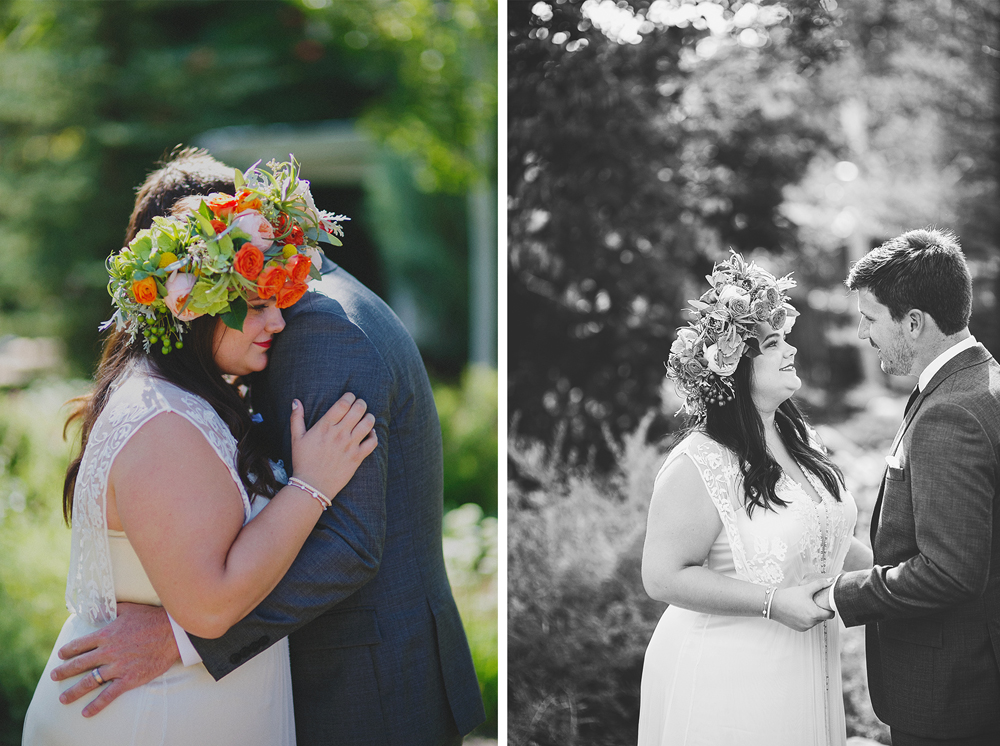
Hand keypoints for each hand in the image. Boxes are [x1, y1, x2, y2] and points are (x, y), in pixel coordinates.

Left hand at [50, 603, 178, 717]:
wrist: (173, 633)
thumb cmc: (152, 618)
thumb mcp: (130, 609)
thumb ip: (112, 608)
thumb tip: (99, 605)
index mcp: (106, 634)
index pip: (80, 644)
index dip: (68, 651)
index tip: (61, 655)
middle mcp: (108, 652)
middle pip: (79, 664)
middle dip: (64, 672)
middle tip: (54, 676)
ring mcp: (118, 666)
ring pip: (89, 682)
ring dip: (74, 692)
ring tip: (63, 699)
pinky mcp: (129, 679)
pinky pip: (109, 695)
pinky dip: (96, 705)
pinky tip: (86, 712)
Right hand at [290, 393, 377, 499]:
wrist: (311, 486)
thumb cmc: (303, 461)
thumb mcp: (296, 438)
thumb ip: (296, 418)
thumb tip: (296, 401)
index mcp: (325, 427)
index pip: (343, 403)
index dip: (350, 396)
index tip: (350, 397)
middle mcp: (339, 434)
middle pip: (358, 409)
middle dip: (361, 403)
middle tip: (360, 405)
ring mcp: (349, 446)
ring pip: (368, 423)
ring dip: (369, 417)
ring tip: (366, 417)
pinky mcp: (357, 457)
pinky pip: (373, 442)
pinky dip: (374, 435)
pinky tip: (370, 434)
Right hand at [769, 578, 834, 631]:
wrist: (773, 604)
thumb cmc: (789, 596)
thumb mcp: (805, 588)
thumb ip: (820, 584)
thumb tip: (832, 581)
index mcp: (815, 614)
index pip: (830, 615)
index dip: (830, 608)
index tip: (827, 603)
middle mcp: (811, 623)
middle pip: (823, 618)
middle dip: (821, 611)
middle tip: (815, 602)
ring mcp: (805, 627)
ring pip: (815, 622)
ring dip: (814, 615)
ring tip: (807, 606)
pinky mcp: (799, 629)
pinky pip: (808, 624)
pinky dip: (807, 619)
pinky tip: (801, 611)